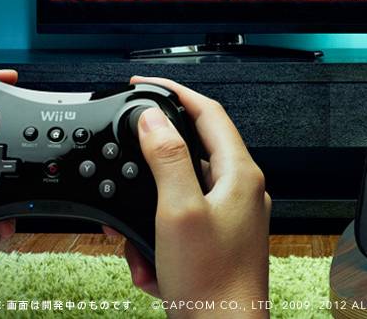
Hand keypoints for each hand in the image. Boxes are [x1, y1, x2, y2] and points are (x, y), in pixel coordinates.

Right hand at [105, 76, 270, 317]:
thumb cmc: (212, 282)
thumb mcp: (178, 211)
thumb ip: (167, 158)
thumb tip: (153, 117)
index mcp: (238, 173)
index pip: (208, 112)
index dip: (176, 92)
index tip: (146, 84)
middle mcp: (239, 189)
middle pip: (189, 152)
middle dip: (151, 166)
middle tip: (127, 170)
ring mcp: (229, 215)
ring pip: (177, 192)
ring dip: (149, 211)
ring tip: (139, 242)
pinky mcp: (216, 238)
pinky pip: (178, 222)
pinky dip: (157, 237)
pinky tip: (151, 265)